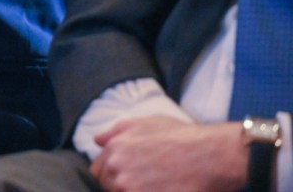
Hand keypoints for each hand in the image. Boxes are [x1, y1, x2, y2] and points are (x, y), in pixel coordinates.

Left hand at [90, 116, 246, 191]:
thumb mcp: (144, 123)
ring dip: (134, 190)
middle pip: (108, 186)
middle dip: (120, 184)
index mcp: (115, 149)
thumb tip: (97, 140)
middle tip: (144, 179)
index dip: (109, 173)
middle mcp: (119, 170)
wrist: (210, 155)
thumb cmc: (180, 137)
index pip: (97, 171)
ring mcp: (133, 188)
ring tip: (155, 183)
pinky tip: (163, 188)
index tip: (124, 174)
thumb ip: (115, 131)